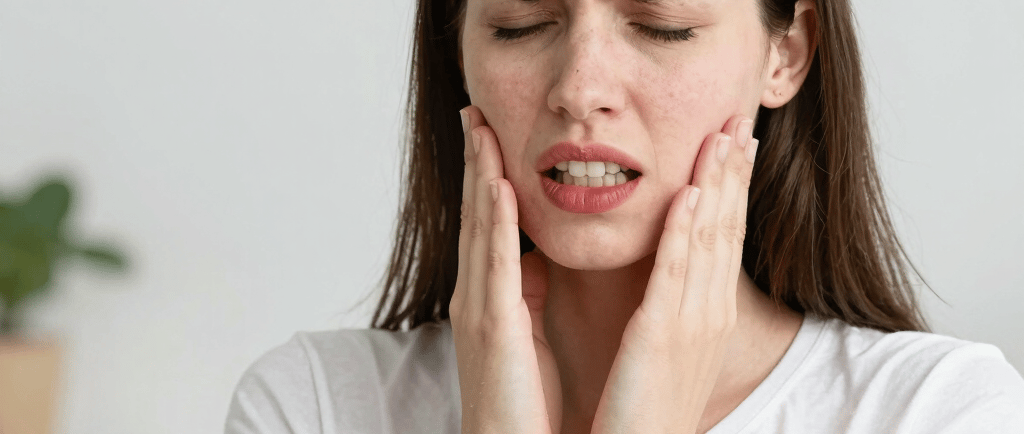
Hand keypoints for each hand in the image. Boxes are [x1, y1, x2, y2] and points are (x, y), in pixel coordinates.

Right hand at [449, 106, 562, 433]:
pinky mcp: (494, 330)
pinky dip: (494, 223)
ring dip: (480, 175)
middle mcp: (478, 295)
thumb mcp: (526, 332)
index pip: (488, 223)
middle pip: (476, 214)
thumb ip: (526, 292)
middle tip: (475, 113)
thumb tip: (536, 258)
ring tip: (481, 130)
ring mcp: (481, 310)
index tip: (490, 133)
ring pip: (480, 229)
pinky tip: (498, 187)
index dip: (487, 175)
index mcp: (490, 296)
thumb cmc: (525, 401)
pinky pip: (496, 266)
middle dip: (475, 162)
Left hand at [590, 116, 757, 433]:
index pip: (721, 237)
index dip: (729, 187)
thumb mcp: (662, 345)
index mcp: (705, 312)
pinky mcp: (661, 335)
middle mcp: (707, 311)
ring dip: (716, 185)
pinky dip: (684, 232)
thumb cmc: (644, 405)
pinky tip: (690, 196)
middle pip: (725, 228)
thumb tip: (659, 273)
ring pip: (707, 240)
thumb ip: (664, 304)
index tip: (734, 144)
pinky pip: (675, 274)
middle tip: (741, 121)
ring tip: (723, 137)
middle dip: (733, 173)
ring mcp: (690, 322)